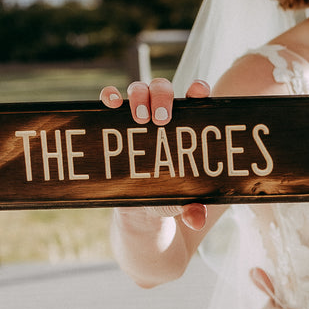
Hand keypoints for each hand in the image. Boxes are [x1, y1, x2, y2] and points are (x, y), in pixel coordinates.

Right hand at [99, 77, 212, 228]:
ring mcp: (138, 116)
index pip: (196, 100)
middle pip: (164, 89)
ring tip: (139, 117)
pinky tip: (109, 101)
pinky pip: (111, 100)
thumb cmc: (169, 197)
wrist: (142, 211)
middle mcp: (163, 116)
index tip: (198, 91)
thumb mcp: (182, 202)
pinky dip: (109, 95)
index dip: (198, 90)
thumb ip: (192, 208)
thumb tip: (196, 219)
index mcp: (186, 128)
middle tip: (161, 119)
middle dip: (163, 96)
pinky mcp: (116, 122)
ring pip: (140, 89)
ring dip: (139, 95)